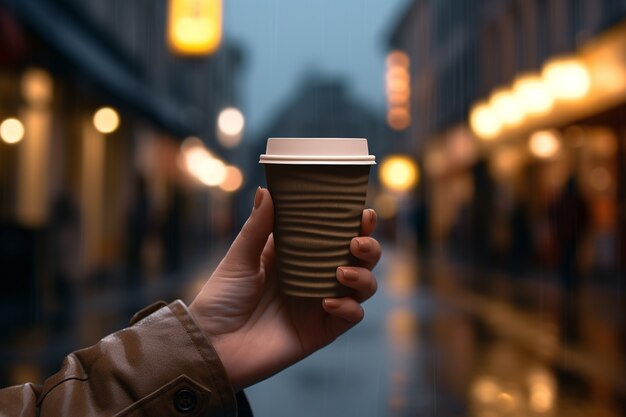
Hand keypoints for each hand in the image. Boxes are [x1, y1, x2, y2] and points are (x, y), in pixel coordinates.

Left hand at [189, 187, 379, 390]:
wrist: (211, 345)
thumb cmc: (221, 298)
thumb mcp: (239, 258)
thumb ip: (258, 227)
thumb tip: (267, 190)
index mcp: (298, 256)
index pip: (336, 235)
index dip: (355, 224)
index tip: (362, 212)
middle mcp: (315, 277)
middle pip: (359, 259)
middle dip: (369, 246)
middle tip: (357, 242)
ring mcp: (320, 304)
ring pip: (363, 286)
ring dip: (363, 276)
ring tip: (341, 272)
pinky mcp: (321, 331)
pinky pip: (351, 317)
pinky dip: (348, 307)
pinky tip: (328, 302)